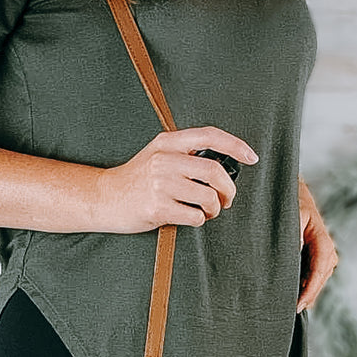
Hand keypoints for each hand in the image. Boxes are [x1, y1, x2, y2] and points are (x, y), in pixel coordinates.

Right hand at [95, 126, 257, 233]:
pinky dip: (199, 221)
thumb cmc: (135, 181)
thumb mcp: (157, 156)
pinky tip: (190, 218)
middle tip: (227, 200)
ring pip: (207, 197)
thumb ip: (184, 155)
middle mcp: (164, 160)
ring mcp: (160, 184)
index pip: (209, 136)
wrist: (103, 198)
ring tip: (207, 212)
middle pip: (214, 171)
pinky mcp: (157, 208)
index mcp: (167, 143)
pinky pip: (194, 216)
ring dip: (214, 209)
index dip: (235, 146)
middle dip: (228, 190)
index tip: (252, 158)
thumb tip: (221, 167)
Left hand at [297, 177, 338, 312]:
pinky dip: (306, 286)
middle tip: (290, 312)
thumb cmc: (290, 203)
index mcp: (322, 240)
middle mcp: (327, 249)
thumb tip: (293, 258)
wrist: (290, 192)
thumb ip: (294, 238)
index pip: (319, 271)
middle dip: (308, 296)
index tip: (297, 305)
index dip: (309, 291)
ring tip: (291, 307)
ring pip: (318, 280)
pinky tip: (295, 296)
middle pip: (320, 280)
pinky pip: (313, 276)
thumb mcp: (290, 217)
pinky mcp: (317, 257)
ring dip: (307, 293)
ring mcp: (324, 254)